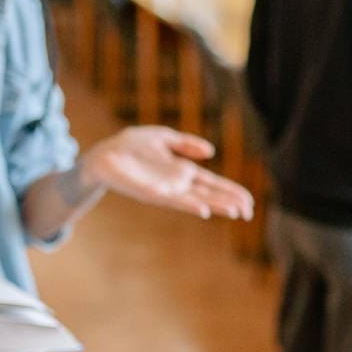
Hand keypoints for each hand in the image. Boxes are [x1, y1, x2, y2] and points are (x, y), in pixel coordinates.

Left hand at [84, 127, 255, 220]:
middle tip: (249, 212)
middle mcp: (176, 185)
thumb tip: (210, 152)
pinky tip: (204, 211)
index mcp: (182, 171)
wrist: (102, 155)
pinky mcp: (150, 194)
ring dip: (216, 207)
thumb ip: (186, 144)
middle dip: (229, 203)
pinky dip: (189, 206)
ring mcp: (165, 191)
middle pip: (209, 195)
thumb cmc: (130, 146)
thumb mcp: (163, 138)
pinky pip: (173, 202)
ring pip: (197, 201)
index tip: (249, 201)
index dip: (230, 191)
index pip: (212, 183)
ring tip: (236, 213)